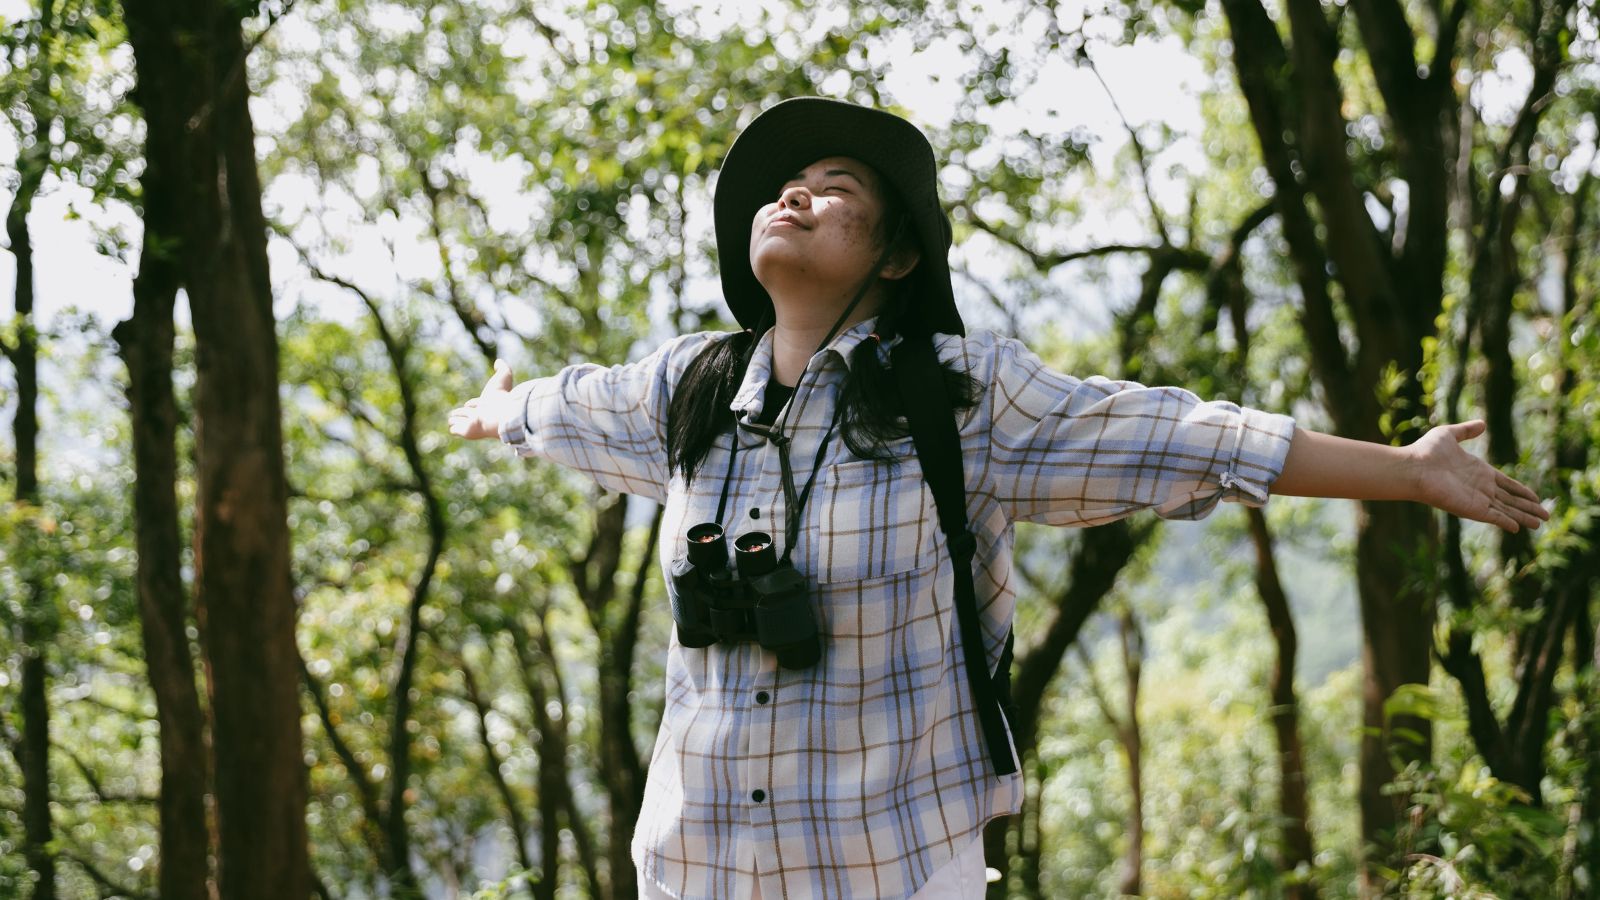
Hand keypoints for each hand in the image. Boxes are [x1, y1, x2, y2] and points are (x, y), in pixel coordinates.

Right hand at [447, 359, 514, 439]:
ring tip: (451, 421)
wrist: (500, 414)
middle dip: (463, 413)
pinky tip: (451, 427)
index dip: (473, 403)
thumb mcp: (503, 376)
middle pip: (469, 413)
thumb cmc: (501, 396)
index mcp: (488, 405)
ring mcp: (473, 423)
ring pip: (462, 421)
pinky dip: (454, 427)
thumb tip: (498, 361)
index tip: (470, 404)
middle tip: (456, 414)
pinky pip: (456, 429)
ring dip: (456, 421)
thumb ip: (502, 368)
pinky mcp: (466, 431)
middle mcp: (481, 415)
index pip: (478, 404)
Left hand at [1409, 421, 1548, 532]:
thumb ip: (1466, 431)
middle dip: (1528, 507)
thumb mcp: (1449, 435)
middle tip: (1545, 515)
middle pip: (1510, 500)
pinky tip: (1518, 528)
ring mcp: (1477, 499)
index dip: (1521, 490)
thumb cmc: (1426, 451)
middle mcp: (1480, 487)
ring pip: (1507, 510)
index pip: (1506, 484)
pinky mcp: (1472, 508)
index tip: (1535, 497)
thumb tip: (1482, 424)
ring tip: (1540, 523)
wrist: (1413, 467)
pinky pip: (1494, 517)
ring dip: (1524, 516)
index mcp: (1478, 471)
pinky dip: (1507, 521)